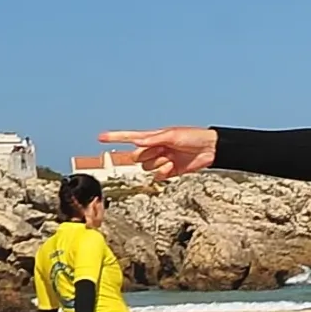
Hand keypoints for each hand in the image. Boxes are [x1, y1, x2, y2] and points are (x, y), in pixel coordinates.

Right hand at [100, 127, 216, 178]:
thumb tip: (137, 139)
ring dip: (156, 164)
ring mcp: (162, 160)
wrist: (210, 149)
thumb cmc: (193, 137)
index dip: (115, 137)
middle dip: (145, 155)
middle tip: (161, 151)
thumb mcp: (172, 135)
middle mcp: (155, 148)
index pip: (130, 137)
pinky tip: (172, 167)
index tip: (100, 137)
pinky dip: (163, 173)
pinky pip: (158, 176)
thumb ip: (154, 139)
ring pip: (147, 167)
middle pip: (137, 156)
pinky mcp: (170, 171)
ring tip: (170, 158)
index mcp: (154, 137)